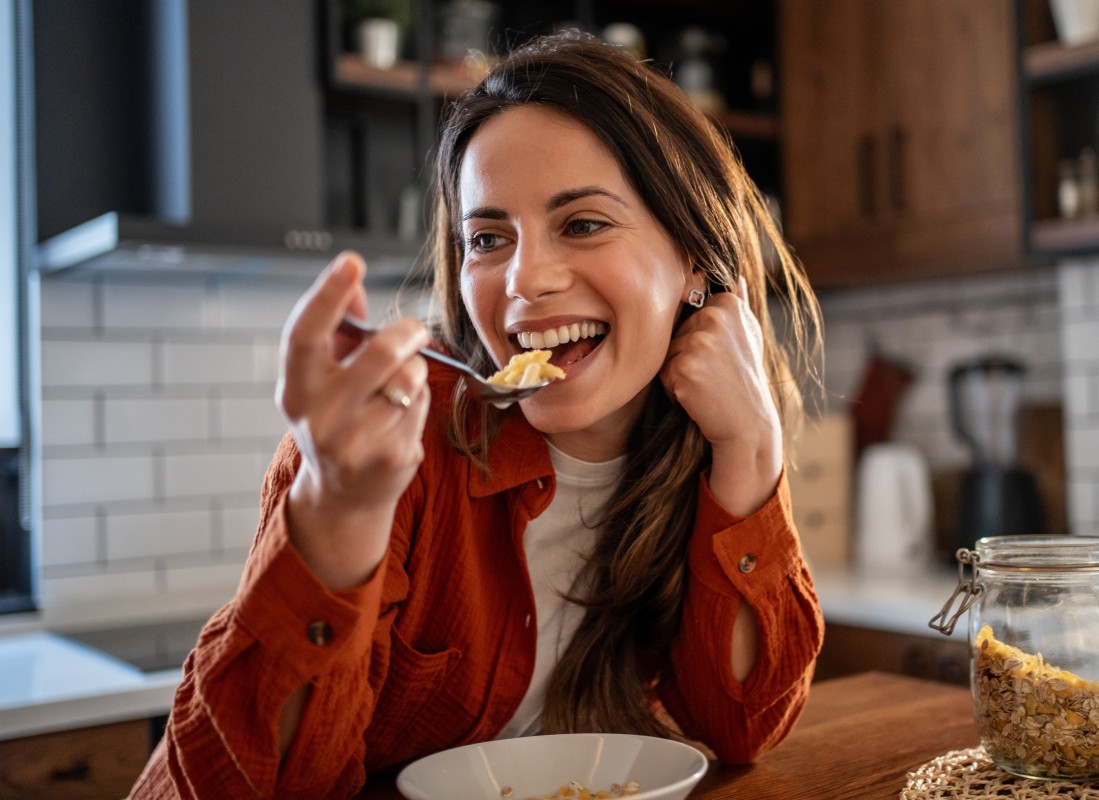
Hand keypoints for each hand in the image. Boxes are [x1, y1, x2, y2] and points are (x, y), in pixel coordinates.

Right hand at [276, 252, 429, 588]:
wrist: (342, 494)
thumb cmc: (335, 418)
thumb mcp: (325, 376)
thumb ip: (338, 328)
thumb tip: (351, 281)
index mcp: (296, 388)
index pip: (305, 335)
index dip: (328, 295)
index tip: (352, 261)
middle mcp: (319, 417)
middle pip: (380, 354)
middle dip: (406, 333)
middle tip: (413, 331)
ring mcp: (355, 442)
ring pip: (409, 379)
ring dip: (414, 371)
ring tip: (400, 383)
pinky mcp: (391, 459)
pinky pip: (421, 407)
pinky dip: (419, 402)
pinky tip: (400, 417)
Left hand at [660, 277, 782, 515]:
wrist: (747, 423)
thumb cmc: (744, 379)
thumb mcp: (747, 336)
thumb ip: (737, 304)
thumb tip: (735, 275)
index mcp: (727, 303)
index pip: (688, 313)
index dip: (697, 338)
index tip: (720, 356)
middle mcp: (713, 316)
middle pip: (673, 331)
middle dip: (685, 354)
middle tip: (713, 373)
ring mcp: (699, 340)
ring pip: (665, 352)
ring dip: (678, 372)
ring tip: (706, 384)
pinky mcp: (683, 365)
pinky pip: (661, 372)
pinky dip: (674, 388)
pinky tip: (697, 395)